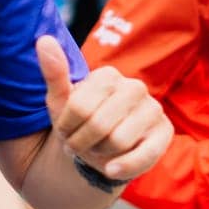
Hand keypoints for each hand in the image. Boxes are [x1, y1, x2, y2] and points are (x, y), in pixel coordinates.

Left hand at [37, 35, 170, 184]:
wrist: (96, 150)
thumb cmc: (77, 122)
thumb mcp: (59, 101)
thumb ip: (53, 72)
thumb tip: (44, 40)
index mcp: (107, 75)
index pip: (79, 107)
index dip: (65, 127)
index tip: (64, 130)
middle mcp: (134, 87)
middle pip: (99, 125)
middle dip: (81, 142)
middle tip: (78, 144)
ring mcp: (152, 109)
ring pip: (119, 141)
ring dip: (100, 154)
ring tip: (96, 149)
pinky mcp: (164, 132)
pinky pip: (145, 155)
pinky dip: (124, 167)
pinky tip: (111, 169)